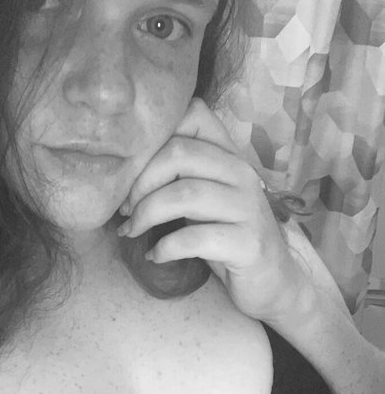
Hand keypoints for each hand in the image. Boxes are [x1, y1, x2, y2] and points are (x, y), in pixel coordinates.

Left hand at [117, 98, 306, 323]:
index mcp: (229, 156)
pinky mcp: (248, 243)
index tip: (132, 172)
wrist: (270, 277)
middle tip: (126, 210)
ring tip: (133, 231)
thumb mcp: (204, 196)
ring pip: (184, 194)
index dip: (154, 139)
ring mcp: (248, 208)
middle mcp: (241, 174)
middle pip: (178, 154)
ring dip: (146, 215)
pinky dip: (165, 248)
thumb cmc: (227, 233)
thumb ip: (179, 175)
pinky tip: (156, 255)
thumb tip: (123, 172)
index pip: (193, 115)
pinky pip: (195, 238)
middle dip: (140, 183)